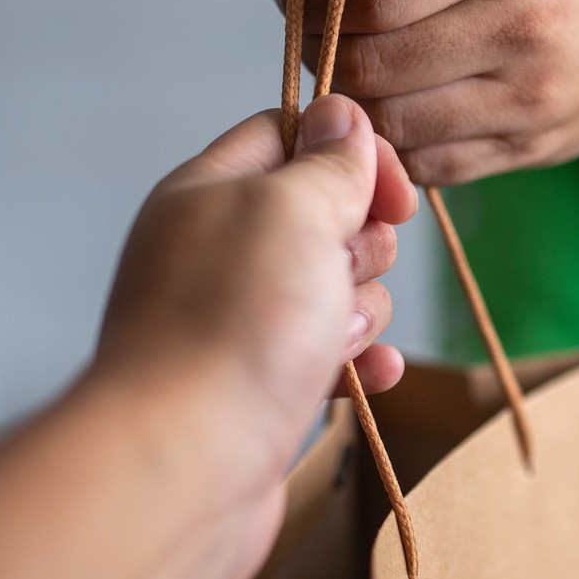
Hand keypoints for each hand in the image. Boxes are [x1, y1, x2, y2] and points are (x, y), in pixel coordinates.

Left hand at [83, 95, 415, 578]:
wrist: (185, 463)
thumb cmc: (233, 326)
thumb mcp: (293, 210)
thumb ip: (326, 162)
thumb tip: (340, 115)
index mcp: (209, 191)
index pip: (288, 134)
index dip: (351, 152)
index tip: (394, 193)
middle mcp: (217, 252)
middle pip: (324, 216)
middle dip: (361, 244)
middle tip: (340, 273)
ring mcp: (236, 323)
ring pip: (334, 290)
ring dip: (359, 310)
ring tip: (332, 340)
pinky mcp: (258, 388)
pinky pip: (328, 357)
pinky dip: (356, 362)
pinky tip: (367, 376)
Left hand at [268, 0, 578, 185]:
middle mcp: (523, 22)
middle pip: (374, 65)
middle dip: (323, 52)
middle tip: (320, 33)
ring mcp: (531, 95)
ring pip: (394, 125)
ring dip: (352, 104)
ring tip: (355, 67)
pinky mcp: (531, 148)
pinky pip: (429, 165)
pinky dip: (394, 143)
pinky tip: (398, 103)